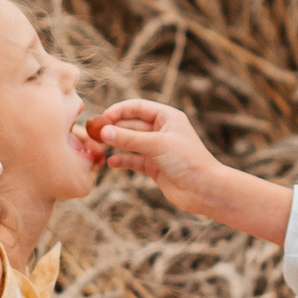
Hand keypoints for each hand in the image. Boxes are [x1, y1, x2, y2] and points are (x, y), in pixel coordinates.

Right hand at [89, 100, 223, 210]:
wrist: (204, 189)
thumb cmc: (187, 161)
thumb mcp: (157, 145)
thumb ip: (129, 138)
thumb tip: (104, 131)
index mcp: (167, 117)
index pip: (137, 107)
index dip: (118, 111)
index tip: (101, 118)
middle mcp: (162, 130)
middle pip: (132, 124)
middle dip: (114, 128)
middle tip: (93, 134)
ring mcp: (158, 149)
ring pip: (131, 143)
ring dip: (116, 144)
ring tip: (98, 148)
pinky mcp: (155, 166)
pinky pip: (134, 160)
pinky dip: (123, 161)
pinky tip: (111, 163)